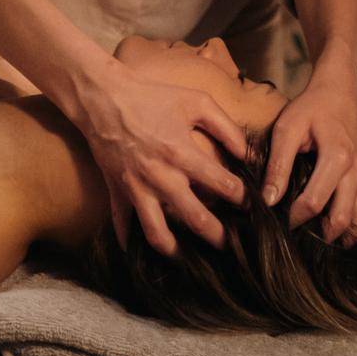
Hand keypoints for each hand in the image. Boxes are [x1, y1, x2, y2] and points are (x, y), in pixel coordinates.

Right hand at [77, 64, 250, 258]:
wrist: (104, 98)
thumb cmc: (153, 96)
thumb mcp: (196, 101)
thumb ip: (226, 127)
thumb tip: (247, 154)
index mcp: (183, 153)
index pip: (222, 185)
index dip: (243, 198)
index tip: (252, 206)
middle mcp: (162, 177)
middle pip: (196, 219)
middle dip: (218, 236)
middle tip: (232, 245)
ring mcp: (137, 188)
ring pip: (158, 234)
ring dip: (176, 251)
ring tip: (189, 259)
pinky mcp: (117, 192)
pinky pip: (123, 226)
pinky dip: (130, 241)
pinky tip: (140, 252)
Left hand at [261, 67, 356, 247]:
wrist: (340, 90)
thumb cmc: (310, 108)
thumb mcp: (287, 129)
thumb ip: (278, 165)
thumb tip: (268, 201)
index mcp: (337, 157)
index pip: (314, 203)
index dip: (293, 218)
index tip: (278, 220)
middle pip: (341, 220)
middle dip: (318, 235)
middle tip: (297, 236)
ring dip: (340, 236)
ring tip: (316, 236)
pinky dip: (352, 227)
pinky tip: (333, 228)